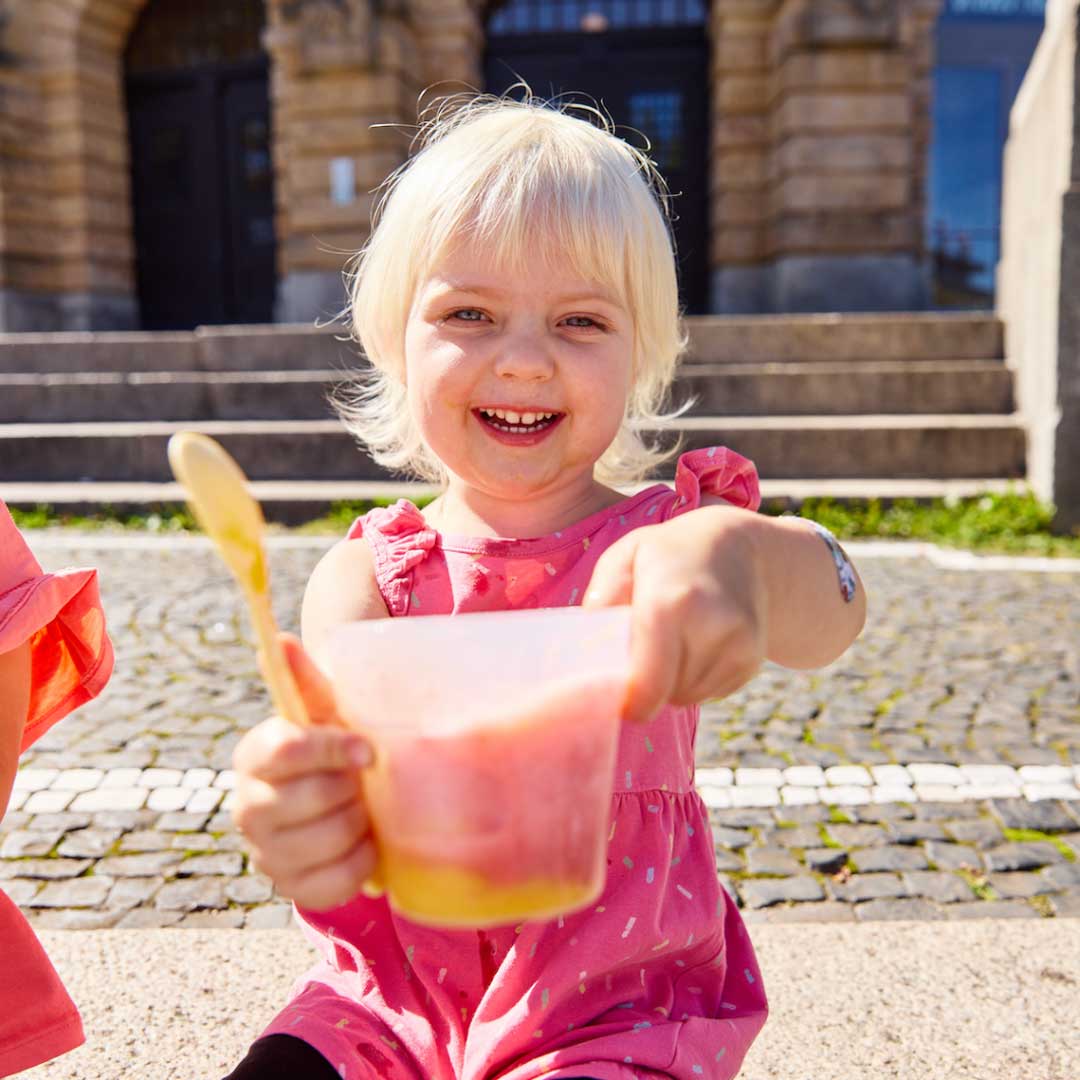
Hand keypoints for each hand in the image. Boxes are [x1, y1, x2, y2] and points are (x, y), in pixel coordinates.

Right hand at [232, 634, 377, 909]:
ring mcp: (264, 852)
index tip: (368, 750)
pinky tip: (363, 842)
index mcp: (255, 755)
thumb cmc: (332, 750)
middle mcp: (248, 806)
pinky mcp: (289, 889)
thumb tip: (280, 639)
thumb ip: (304, 680)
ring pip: (327, 840)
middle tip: (361, 782)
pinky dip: (361, 861)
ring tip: (362, 809)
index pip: (287, 749)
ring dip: (359, 822)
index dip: (333, 749)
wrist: (339, 807)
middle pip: (313, 797)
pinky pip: (336, 881)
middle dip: (351, 788)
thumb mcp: (324, 713)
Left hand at [584, 506, 767, 722]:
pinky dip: (696, 679)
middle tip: (643, 647)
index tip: (620, 700)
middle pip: (664, 694)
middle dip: (648, 683)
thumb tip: (586, 649)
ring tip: (674, 639)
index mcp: (669, 602)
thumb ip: (602, 600)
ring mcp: (738, 644)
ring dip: (672, 682)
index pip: (649, 684)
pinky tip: (697, 643)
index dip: (631, 702)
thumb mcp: (626, 556)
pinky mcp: (752, 660)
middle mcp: (711, 625)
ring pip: (687, 697)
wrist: (742, 547)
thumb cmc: (669, 554)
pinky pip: (710, 693)